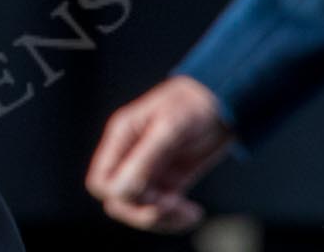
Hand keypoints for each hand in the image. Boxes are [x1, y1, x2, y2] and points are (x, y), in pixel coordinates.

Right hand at [85, 75, 234, 231]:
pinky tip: (194, 213)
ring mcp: (149, 172)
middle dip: (143, 212)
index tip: (151, 193)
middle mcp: (130, 157)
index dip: (119, 196)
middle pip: (117, 201)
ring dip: (163, 219)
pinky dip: (175, 220)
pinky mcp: (168, 183)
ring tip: (190, 212)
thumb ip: (144, 159)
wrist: (223, 103)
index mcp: (122, 138)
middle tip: (172, 205)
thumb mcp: (169, 127)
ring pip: (138, 210)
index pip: (100, 182)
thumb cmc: (193, 105)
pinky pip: (160, 212)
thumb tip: (123, 191)